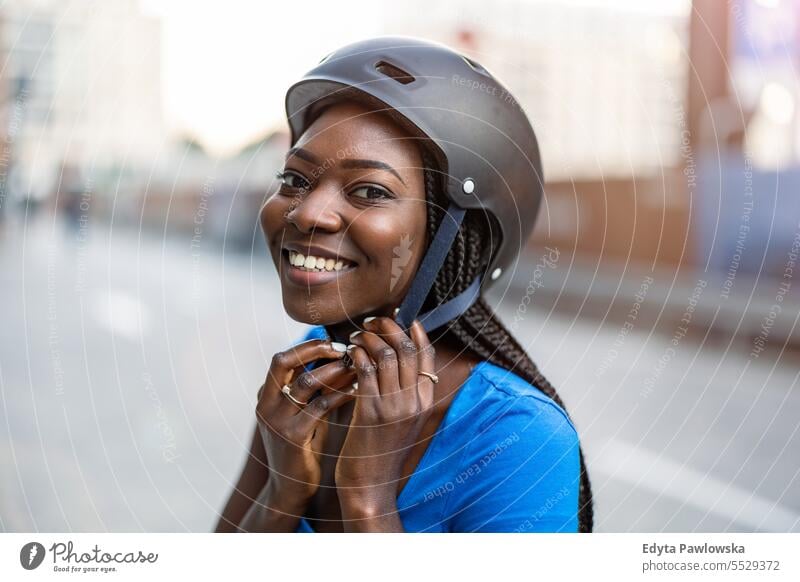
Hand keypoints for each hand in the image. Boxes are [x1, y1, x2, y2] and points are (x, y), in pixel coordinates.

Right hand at [255, 339, 356, 509]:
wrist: (291, 489)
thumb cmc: (303, 447)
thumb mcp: (300, 414)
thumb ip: (310, 390)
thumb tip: (339, 359)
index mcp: (266, 396)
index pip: (282, 358)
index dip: (308, 347)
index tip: (336, 344)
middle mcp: (266, 404)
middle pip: (284, 361)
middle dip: (315, 350)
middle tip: (344, 349)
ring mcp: (277, 420)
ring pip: (306, 382)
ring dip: (335, 370)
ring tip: (357, 366)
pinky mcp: (294, 437)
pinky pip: (320, 406)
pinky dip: (341, 394)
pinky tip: (358, 391)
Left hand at [335, 318, 435, 509]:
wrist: (371, 486)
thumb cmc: (382, 451)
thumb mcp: (404, 420)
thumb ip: (405, 392)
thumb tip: (396, 359)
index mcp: (425, 402)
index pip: (426, 355)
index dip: (414, 331)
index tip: (399, 318)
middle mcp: (414, 401)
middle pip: (407, 348)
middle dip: (389, 327)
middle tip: (372, 322)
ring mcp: (394, 407)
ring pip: (387, 354)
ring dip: (370, 338)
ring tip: (357, 335)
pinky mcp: (370, 412)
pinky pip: (365, 370)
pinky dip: (356, 354)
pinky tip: (349, 352)